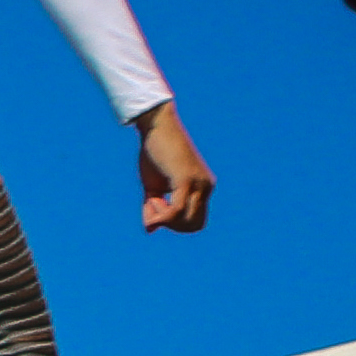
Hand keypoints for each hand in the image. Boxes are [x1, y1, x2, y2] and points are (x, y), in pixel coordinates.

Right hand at [136, 104, 216, 233]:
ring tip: (152, 199)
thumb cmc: (155, 152)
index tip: (158, 209)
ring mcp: (198, 183)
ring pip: (187, 220)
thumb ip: (153, 207)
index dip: (176, 224)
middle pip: (195, 225)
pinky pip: (176, 210)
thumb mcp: (152, 185)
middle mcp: (206, 187)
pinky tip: (150, 204)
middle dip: (172, 224)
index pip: (196, 221)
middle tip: (154, 205)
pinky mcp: (186, 179)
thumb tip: (150, 229)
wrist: (158, 126)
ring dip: (165, 219)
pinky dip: (162, 215)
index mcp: (202, 188)